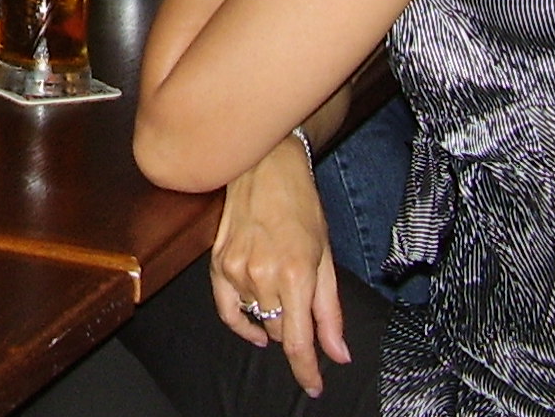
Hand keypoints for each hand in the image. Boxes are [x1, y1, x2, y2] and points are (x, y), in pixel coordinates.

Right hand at [209, 137, 349, 399]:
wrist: (265, 168)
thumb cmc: (302, 207)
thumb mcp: (326, 258)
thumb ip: (330, 312)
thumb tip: (337, 354)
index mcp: (296, 274)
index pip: (297, 341)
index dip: (306, 370)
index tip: (314, 386)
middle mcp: (262, 276)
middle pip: (278, 332)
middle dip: (295, 335)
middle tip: (306, 319)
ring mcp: (235, 270)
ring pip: (256, 319)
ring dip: (273, 319)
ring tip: (284, 294)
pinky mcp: (217, 264)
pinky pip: (227, 309)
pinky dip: (241, 325)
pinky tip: (255, 329)